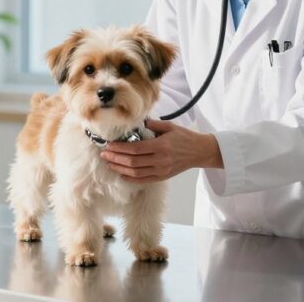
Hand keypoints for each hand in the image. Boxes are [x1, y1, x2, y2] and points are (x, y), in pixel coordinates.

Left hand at [99, 119, 222, 183]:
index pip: (135, 148)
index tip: (109, 145)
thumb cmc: (184, 137)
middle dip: (116, 158)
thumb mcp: (169, 126)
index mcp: (161, 145)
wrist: (199, 151)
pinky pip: (143, 180)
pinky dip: (131, 178)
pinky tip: (121, 174)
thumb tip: (136, 123)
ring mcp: (161, 170)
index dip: (120, 148)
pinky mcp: (162, 177)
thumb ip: (152, 125)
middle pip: (132, 162)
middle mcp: (160, 160)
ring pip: (136, 172)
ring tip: (109, 163)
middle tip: (104, 154)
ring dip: (120, 168)